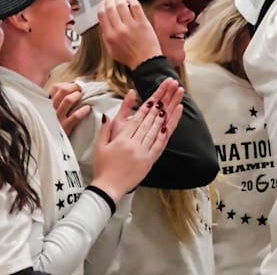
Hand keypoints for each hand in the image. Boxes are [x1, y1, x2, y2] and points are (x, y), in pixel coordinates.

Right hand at [49, 81, 91, 134]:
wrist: (56, 147)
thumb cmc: (60, 125)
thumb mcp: (57, 111)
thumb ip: (63, 99)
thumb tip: (77, 88)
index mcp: (49, 104)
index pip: (56, 88)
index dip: (67, 85)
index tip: (75, 87)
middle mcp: (51, 110)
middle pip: (62, 91)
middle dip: (74, 87)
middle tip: (80, 90)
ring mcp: (57, 119)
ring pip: (67, 101)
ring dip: (77, 96)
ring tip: (82, 97)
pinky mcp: (64, 128)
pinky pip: (74, 117)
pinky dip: (82, 111)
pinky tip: (87, 109)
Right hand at [89, 80, 183, 200]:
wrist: (108, 187)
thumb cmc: (103, 166)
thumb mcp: (100, 145)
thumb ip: (106, 128)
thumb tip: (107, 114)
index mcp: (122, 138)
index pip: (138, 117)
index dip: (149, 104)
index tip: (157, 93)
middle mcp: (134, 144)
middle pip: (150, 120)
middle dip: (162, 103)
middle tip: (171, 89)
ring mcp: (144, 152)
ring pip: (157, 129)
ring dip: (167, 113)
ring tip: (176, 99)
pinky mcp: (150, 160)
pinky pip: (160, 144)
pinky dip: (167, 132)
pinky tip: (172, 122)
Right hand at [97, 0, 162, 69]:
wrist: (145, 61)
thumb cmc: (130, 57)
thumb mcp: (111, 50)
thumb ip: (106, 37)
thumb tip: (105, 25)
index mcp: (109, 36)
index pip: (102, 16)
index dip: (101, 6)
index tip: (102, 3)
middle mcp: (118, 29)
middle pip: (111, 8)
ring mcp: (131, 25)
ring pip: (122, 5)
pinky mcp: (142, 23)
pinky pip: (135, 7)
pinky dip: (132, 0)